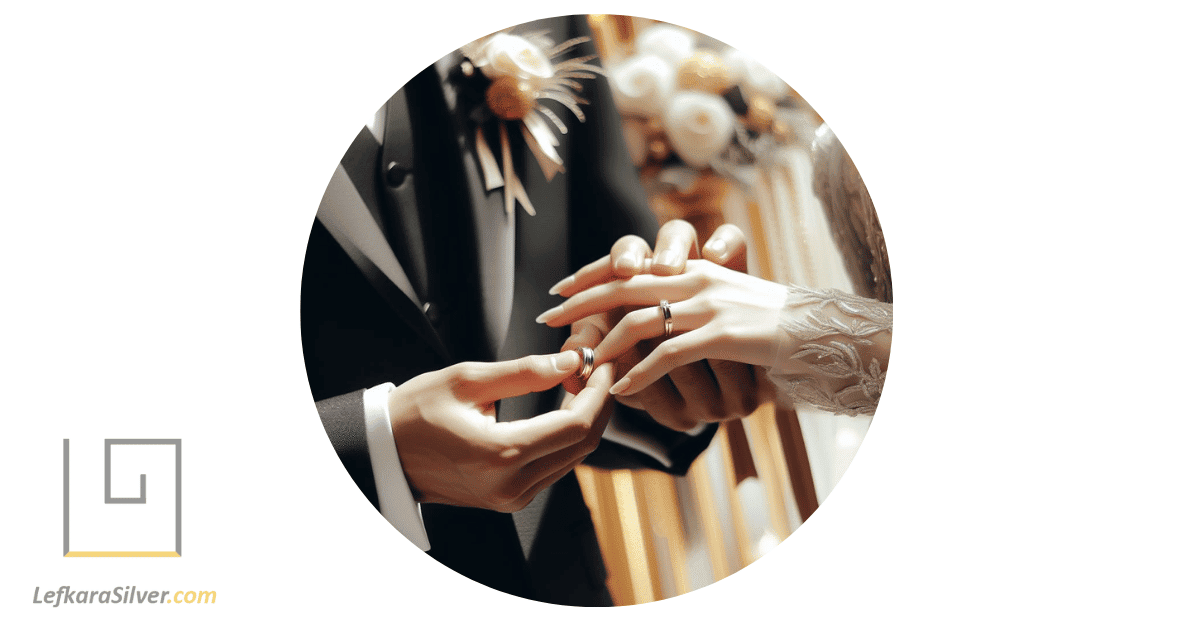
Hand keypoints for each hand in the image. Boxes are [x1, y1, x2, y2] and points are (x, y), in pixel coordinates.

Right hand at [388, 351, 613, 512]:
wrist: (383, 454)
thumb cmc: (414, 414)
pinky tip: (564, 407)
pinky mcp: (510, 499)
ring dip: (586, 419)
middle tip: (596, 367)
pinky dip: (567, 436)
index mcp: (502, 455)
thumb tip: (569, 362)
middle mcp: (512, 485)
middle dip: (599, 403)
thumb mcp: (466, 380)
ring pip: (573, 457)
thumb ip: (524, 372)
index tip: (600, 362)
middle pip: (583, 444)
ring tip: (581, 381)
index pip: (576, 424)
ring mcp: (512, 497)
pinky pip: (554, 466)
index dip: (598, 390)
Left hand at [548, 222, 759, 430]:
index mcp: (693, 269)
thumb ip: (685, 299)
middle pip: (623, 285)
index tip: (558, 290)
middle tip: (547, 318)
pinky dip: (640, 374)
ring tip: (581, 365)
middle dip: (580, 303)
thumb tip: (642, 311)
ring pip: (640, 320)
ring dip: (604, 346)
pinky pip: (669, 355)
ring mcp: (709, 306)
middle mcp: (696, 279)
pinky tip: (621, 391)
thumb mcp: (724, 300)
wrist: (817, 332)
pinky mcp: (723, 335)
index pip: (630, 265)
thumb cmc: (769, 322)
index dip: (590, 275)